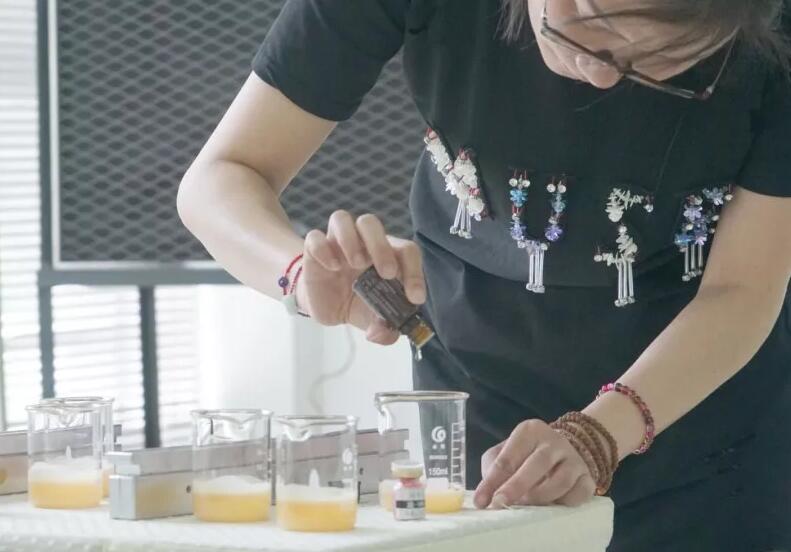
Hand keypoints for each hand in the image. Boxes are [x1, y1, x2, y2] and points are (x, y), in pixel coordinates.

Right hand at [298, 210, 425, 343]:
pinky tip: (332, 267)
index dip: (414, 272)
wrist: (326, 306)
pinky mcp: (314, 250)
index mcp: (386, 255)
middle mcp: (362, 243)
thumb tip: (382, 332)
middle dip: (381, 246)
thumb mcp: (374, 321)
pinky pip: (315, 237)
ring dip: (351, 240)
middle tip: (387, 273)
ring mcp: (336, 243)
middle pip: (370, 223)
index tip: (414, 298)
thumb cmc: (356, 304)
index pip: (405, 250)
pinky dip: (323, 249)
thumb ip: (384, 331)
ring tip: (356, 265)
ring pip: (342, 219)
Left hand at [474, 419, 595, 508]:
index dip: (492, 481)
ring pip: (561, 481)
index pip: (508, 457)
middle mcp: (553, 441)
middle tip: (501, 504)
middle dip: (516, 487)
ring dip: (541, 498)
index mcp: (529, 431)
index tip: (481, 501)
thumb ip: (493, 467)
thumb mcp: (507, 452)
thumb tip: (486, 493)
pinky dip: (564, 504)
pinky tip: (553, 506)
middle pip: (537, 464)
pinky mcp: (587, 477)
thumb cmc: (527, 455)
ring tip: (527, 507)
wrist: (566, 449)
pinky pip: (578, 494)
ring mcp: (573, 459)